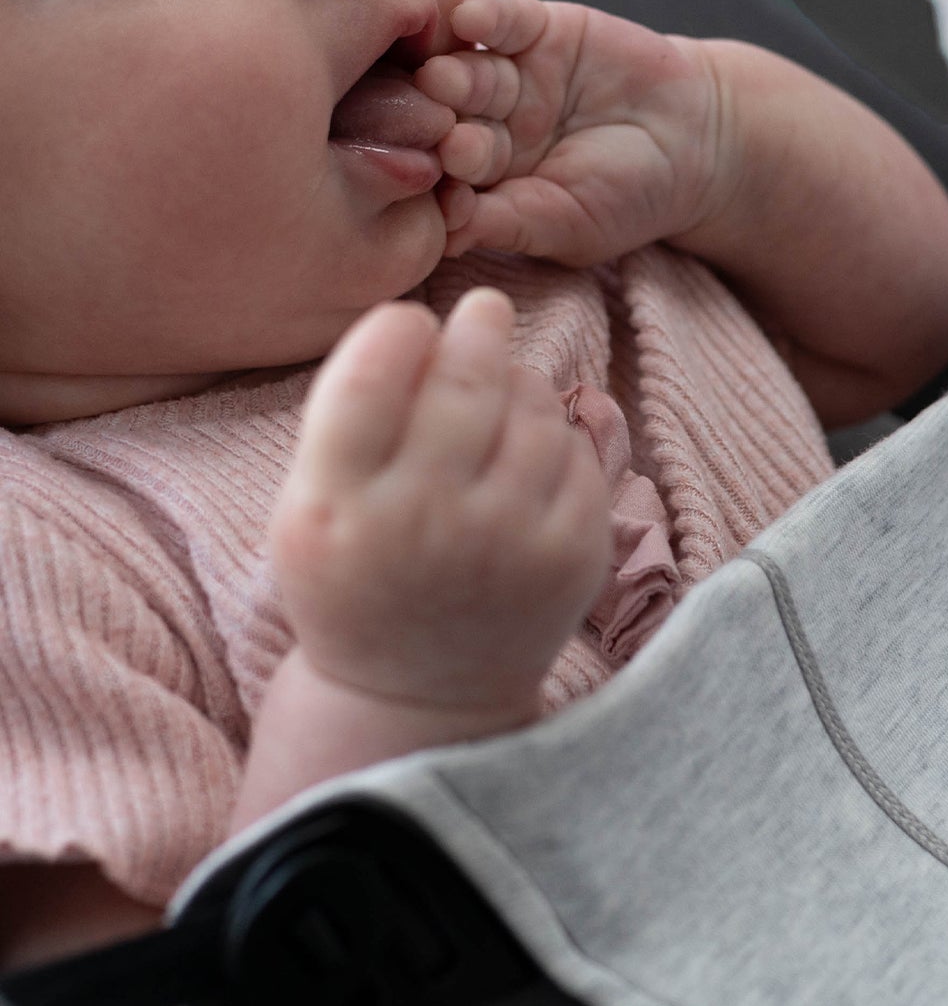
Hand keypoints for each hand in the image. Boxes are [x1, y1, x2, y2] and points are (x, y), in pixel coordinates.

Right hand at [271, 286, 612, 721]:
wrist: (418, 696)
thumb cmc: (358, 573)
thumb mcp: (311, 507)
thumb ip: (349, 415)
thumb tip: (423, 319)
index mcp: (335, 511)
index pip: (370, 378)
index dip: (397, 330)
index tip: (410, 320)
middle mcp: (421, 526)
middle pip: (464, 380)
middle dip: (478, 328)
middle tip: (485, 309)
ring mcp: (506, 544)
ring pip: (531, 407)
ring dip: (519, 383)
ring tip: (499, 396)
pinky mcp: (572, 556)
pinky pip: (578, 451)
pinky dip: (558, 437)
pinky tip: (531, 454)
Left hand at [416, 0, 734, 265]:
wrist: (697, 140)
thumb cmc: (630, 197)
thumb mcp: (570, 225)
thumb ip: (508, 224)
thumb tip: (444, 239)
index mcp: (483, 180)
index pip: (446, 181)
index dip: (442, 186)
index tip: (444, 195)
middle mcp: (485, 124)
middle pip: (449, 123)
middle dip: (442, 129)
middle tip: (444, 136)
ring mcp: (508, 76)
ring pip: (469, 72)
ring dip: (454, 76)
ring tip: (445, 79)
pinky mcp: (537, 29)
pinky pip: (503, 19)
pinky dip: (485, 16)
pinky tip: (470, 20)